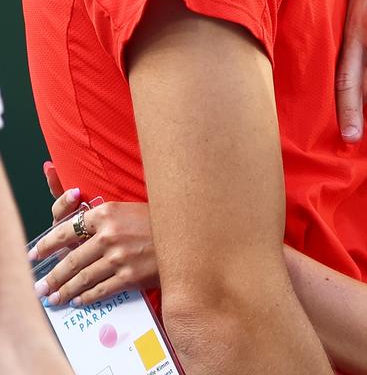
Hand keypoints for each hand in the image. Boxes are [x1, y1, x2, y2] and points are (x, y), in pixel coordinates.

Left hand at [30, 165, 157, 305]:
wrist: (184, 234)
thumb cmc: (156, 220)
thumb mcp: (126, 209)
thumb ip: (102, 220)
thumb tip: (76, 235)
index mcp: (106, 213)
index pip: (66, 229)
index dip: (48, 244)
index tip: (37, 253)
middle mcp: (109, 235)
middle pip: (71, 259)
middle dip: (53, 276)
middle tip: (42, 285)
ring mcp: (118, 257)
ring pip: (82, 278)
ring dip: (65, 291)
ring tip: (55, 298)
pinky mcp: (129, 277)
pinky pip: (100, 290)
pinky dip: (86, 298)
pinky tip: (78, 300)